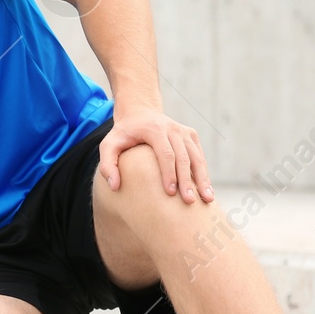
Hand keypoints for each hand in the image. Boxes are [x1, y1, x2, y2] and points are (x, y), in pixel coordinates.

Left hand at [98, 107, 213, 202]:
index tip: (171, 193)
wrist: (140, 112)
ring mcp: (184, 132)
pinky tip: (207, 190)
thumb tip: (114, 186)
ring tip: (207, 199)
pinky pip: (199, 156)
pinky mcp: (191, 135)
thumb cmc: (123, 133)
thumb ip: (108, 164)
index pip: (166, 153)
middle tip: (189, 201)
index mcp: (155, 130)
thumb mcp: (108, 145)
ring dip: (202, 179)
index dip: (169, 173)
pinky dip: (204, 173)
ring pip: (196, 157)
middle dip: (187, 180)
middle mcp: (173, 129)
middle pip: (183, 157)